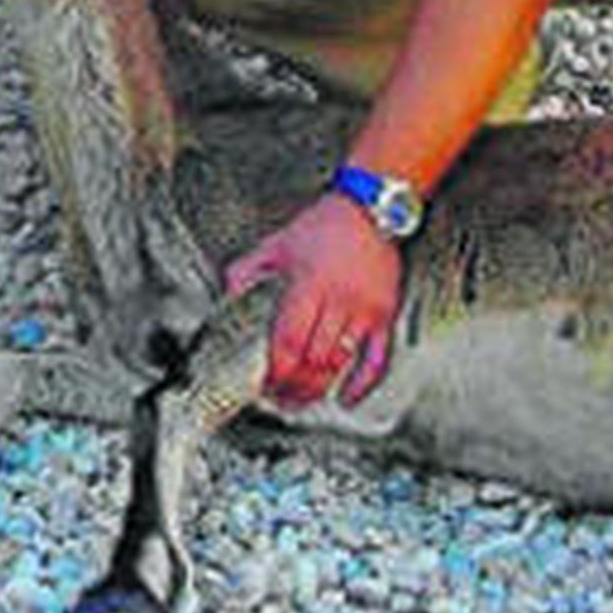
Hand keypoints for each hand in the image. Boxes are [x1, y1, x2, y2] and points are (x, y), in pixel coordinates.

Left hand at [226, 194, 400, 406]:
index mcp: (309, 283)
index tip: (263, 382)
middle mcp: (339, 300)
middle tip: (277, 398)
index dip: (275, 369)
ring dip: (318, 389)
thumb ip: (249, 270)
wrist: (370, 212)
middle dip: (292, 386)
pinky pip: (378, 360)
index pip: (290, 341)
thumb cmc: (324, 226)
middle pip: (314, 359)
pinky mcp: (385, 316)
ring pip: (339, 363)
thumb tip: (228, 296)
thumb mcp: (277, 243)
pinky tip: (346, 398)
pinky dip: (362, 385)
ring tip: (299, 400)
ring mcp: (364, 311)